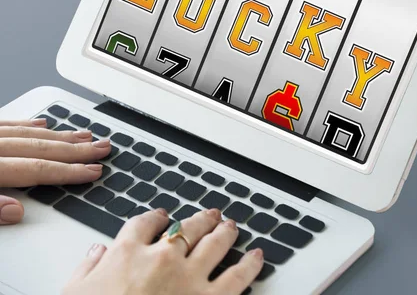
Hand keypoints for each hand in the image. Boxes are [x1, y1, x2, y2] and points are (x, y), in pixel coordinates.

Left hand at [0, 119, 111, 224]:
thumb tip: (16, 211)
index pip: (37, 170)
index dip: (68, 171)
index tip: (93, 171)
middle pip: (40, 148)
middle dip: (76, 150)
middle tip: (101, 148)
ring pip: (28, 134)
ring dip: (60, 136)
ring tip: (84, 136)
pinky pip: (7, 124)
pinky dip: (28, 125)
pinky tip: (43, 124)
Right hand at [63, 208, 263, 294]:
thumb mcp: (74, 293)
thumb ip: (86, 269)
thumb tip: (96, 252)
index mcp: (127, 253)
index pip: (145, 224)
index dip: (156, 217)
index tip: (162, 216)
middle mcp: (162, 258)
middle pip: (187, 228)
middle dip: (201, 219)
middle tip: (210, 215)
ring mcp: (189, 277)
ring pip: (214, 243)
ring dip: (225, 231)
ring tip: (231, 226)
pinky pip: (236, 277)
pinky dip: (250, 265)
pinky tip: (257, 256)